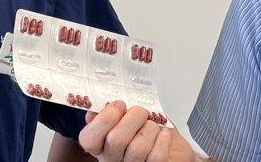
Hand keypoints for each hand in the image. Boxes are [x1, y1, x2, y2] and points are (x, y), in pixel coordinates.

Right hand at [78, 100, 198, 161]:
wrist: (172, 149)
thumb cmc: (147, 132)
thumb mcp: (126, 118)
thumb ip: (112, 112)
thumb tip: (101, 106)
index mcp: (101, 146)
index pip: (88, 138)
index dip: (103, 119)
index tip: (118, 105)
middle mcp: (113, 160)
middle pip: (115, 140)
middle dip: (133, 117)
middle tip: (141, 112)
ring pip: (137, 148)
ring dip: (150, 129)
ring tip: (153, 125)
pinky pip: (156, 157)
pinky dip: (162, 140)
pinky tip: (163, 134)